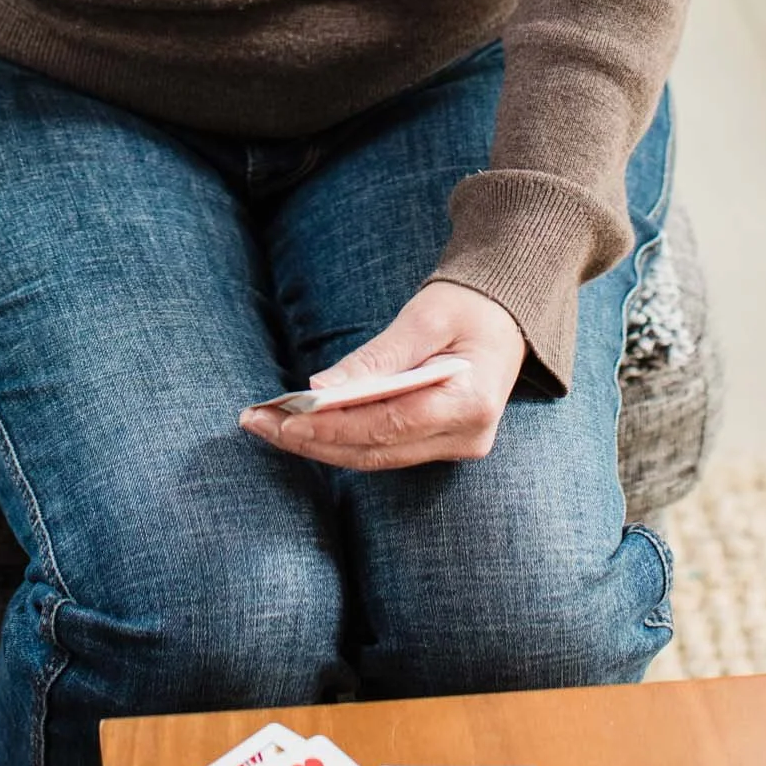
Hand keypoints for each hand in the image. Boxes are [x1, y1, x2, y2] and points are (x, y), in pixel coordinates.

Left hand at [240, 281, 526, 470]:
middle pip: (376, 451)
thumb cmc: (468, 306)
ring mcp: (456, 448)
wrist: (507, 315)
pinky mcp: (441, 445)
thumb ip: (379, 357)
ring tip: (268, 425)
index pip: (391, 424)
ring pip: (376, 458)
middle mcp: (467, 437)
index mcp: (472, 402)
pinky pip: (384, 450)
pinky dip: (342, 440)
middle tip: (257, 422)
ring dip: (320, 445)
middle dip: (313, 440)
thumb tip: (322, 386)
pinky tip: (303, 427)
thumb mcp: (425, 318)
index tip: (285, 416)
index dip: (334, 426)